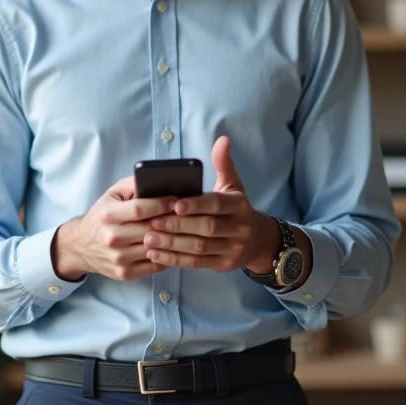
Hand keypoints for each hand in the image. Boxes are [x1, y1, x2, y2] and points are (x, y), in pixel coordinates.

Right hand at [52, 176, 175, 281]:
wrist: (81, 246)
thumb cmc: (102, 216)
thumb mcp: (112, 194)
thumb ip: (133, 185)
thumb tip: (157, 180)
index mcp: (108, 215)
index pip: (140, 209)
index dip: (161, 204)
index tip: (176, 201)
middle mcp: (112, 238)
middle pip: (151, 229)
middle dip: (172, 221)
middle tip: (187, 215)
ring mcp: (119, 258)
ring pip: (155, 248)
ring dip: (173, 240)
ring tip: (184, 231)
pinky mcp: (125, 273)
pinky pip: (154, 265)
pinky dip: (167, 256)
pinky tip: (172, 247)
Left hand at [143, 136, 279, 273]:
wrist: (257, 241)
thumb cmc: (235, 209)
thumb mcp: (233, 185)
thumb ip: (223, 164)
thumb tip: (223, 139)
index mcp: (240, 205)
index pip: (216, 204)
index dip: (196, 204)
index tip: (174, 204)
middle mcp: (240, 228)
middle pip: (206, 228)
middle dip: (177, 225)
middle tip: (152, 222)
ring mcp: (233, 248)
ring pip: (199, 248)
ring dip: (172, 244)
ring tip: (148, 239)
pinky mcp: (223, 265)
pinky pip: (196, 263)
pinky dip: (174, 259)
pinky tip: (155, 254)